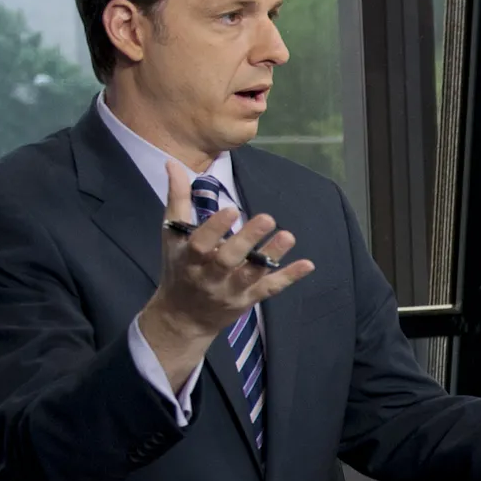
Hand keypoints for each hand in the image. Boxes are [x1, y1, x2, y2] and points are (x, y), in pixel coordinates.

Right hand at [139, 162, 314, 378]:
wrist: (183, 317)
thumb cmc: (179, 268)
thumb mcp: (172, 236)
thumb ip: (177, 200)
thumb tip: (172, 163)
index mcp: (189, 260)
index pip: (199, 244)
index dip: (214, 228)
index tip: (232, 209)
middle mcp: (209, 277)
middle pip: (227, 260)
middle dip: (246, 241)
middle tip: (267, 218)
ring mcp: (231, 291)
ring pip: (252, 275)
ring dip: (271, 255)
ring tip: (288, 236)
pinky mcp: (248, 300)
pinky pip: (269, 289)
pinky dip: (289, 278)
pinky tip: (308, 264)